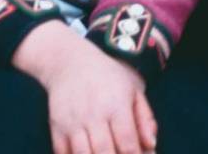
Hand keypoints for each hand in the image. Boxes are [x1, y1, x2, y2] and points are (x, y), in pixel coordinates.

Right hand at [13, 21, 156, 153]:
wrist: (70, 62)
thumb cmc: (109, 77)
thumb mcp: (134, 90)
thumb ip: (145, 119)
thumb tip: (151, 145)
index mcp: (116, 105)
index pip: (127, 141)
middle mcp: (93, 114)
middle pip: (104, 151)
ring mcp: (72, 122)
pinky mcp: (56, 126)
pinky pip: (62, 152)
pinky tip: (87, 153)